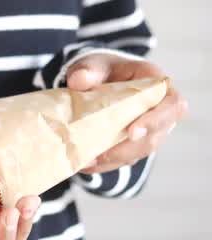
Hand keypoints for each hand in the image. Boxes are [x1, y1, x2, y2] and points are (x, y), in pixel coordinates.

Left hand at [66, 54, 187, 173]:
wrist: (96, 81)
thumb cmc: (102, 70)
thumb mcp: (94, 64)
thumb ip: (88, 70)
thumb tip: (78, 81)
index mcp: (157, 85)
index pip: (171, 105)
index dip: (156, 120)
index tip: (131, 132)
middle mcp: (159, 111)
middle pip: (155, 136)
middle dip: (128, 149)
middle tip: (102, 155)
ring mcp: (148, 131)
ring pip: (139, 152)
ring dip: (113, 160)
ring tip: (87, 162)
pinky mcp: (132, 145)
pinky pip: (122, 160)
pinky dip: (104, 164)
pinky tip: (84, 164)